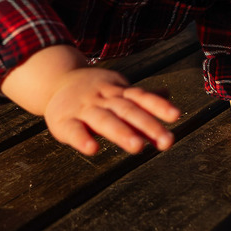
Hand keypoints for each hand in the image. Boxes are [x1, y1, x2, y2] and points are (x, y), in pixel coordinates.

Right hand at [0, 45, 178, 155]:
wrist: (54, 81)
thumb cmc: (93, 91)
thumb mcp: (116, 89)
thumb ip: (140, 97)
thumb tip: (169, 95)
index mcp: (117, 91)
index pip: (140, 97)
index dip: (158, 105)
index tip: (176, 116)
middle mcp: (103, 98)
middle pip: (127, 110)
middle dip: (147, 125)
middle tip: (167, 141)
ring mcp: (84, 109)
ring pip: (104, 119)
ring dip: (121, 132)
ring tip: (138, 147)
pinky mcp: (64, 121)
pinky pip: (74, 130)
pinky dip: (82, 139)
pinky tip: (93, 149)